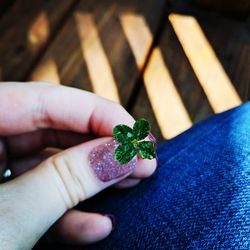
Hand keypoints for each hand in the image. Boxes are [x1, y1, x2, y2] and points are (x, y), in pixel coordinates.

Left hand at [0, 82, 155, 248]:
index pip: (46, 100)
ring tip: (133, 181)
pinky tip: (98, 225)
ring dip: (95, 177)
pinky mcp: (0, 200)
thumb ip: (64, 181)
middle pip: (55, 127)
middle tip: (144, 158)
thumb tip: (121, 154)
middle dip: (104, 145)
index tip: (136, 136)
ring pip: (53, 160)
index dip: (99, 113)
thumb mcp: (5, 223)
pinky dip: (70, 211)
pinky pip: (41, 193)